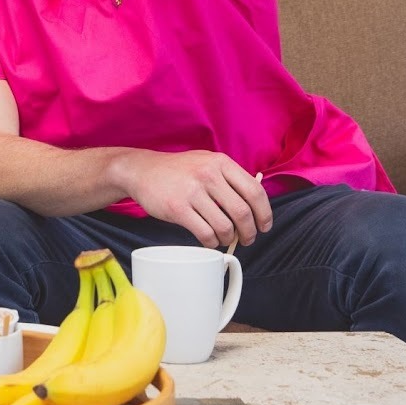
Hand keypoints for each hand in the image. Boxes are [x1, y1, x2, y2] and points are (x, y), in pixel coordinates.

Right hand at [115, 150, 271, 247]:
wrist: (141, 170)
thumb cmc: (177, 170)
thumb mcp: (206, 162)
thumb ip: (230, 177)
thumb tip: (255, 204)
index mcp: (221, 162)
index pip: (255, 191)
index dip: (265, 213)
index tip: (264, 225)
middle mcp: (208, 174)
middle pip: (243, 212)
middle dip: (249, 232)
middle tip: (247, 239)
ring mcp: (192, 191)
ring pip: (225, 226)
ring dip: (229, 239)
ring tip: (225, 239)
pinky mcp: (178, 208)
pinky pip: (205, 233)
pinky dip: (212, 242)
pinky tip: (210, 240)